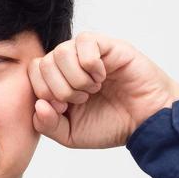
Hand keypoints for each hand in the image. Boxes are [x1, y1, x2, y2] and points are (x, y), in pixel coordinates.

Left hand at [27, 31, 178, 148]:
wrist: (146, 122)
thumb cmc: (111, 125)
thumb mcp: (71, 135)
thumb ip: (47, 125)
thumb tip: (38, 105)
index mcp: (58, 81)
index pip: (33, 73)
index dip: (43, 93)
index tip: (64, 109)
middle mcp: (71, 63)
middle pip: (43, 63)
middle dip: (60, 89)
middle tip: (82, 100)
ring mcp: (88, 53)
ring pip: (61, 52)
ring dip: (76, 79)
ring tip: (93, 89)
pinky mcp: (108, 45)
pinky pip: (84, 42)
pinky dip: (90, 66)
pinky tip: (103, 76)